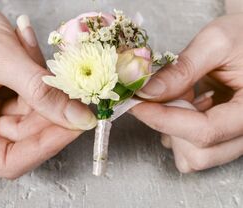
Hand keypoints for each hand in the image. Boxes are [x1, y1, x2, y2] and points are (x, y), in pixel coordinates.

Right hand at [0, 0, 95, 178]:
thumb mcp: (2, 61)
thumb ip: (41, 92)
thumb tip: (80, 118)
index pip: (10, 160)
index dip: (45, 147)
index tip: (76, 127)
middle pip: (29, 136)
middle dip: (56, 112)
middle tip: (78, 95)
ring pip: (37, 112)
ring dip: (49, 87)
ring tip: (44, 60)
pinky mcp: (7, 92)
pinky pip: (33, 92)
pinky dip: (39, 73)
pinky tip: (30, 48)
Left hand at [131, 13, 242, 171]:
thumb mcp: (215, 43)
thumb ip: (181, 69)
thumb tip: (146, 92)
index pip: (204, 131)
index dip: (163, 120)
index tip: (135, 104)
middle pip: (199, 155)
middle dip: (169, 127)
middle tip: (158, 97)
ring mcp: (235, 138)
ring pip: (194, 157)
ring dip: (173, 130)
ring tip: (180, 97)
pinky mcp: (223, 136)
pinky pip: (193, 149)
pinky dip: (178, 131)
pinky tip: (185, 105)